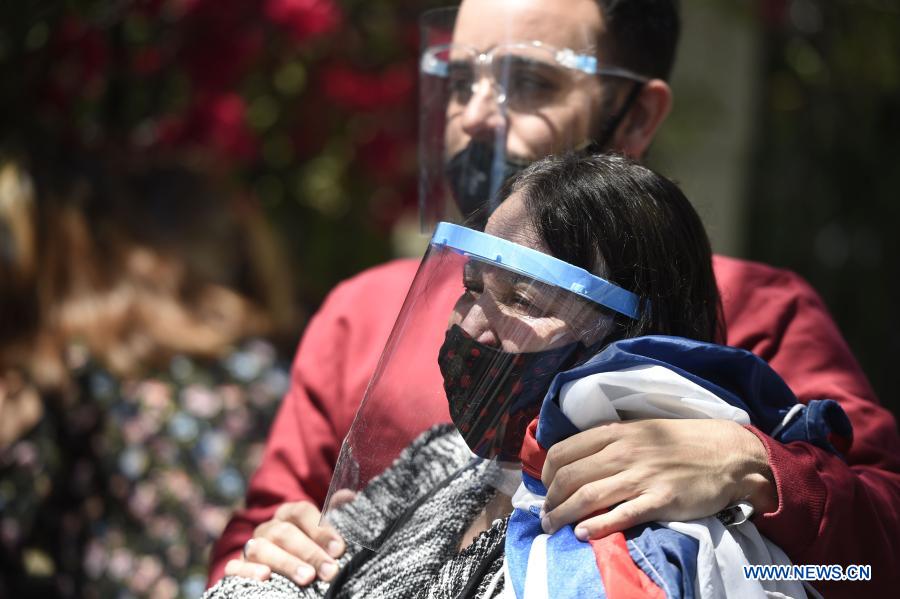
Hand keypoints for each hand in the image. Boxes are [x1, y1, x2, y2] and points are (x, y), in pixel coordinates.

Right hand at [224, 500, 346, 585]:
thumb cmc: (311, 551)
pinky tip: (265, 578)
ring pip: (261, 549)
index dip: (321, 529)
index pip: (301, 512)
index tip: (339, 549)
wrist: (281, 573)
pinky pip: (235, 567)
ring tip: (307, 578)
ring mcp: (250, 547)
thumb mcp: (325, 533)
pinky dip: (248, 571)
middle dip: (309, 552)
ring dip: (285, 563)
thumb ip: (336, 515)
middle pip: (284, 532)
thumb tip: (348, 496)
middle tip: (330, 571)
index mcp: (289, 514)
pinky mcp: (237, 567)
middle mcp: (268, 528)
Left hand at [539, 419, 776, 538]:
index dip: (547, 473)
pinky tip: (583, 533)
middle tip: (545, 515)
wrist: (728, 453)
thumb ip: (609, 442)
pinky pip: (621, 515)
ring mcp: (642, 476)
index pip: (564, 451)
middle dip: (551, 500)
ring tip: (554, 527)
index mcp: (615, 432)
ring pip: (588, 497)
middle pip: (570, 477)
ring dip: (564, 515)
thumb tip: (577, 460)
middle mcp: (623, 452)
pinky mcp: (660, 500)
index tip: (545, 488)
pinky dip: (597, 526)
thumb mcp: (640, 430)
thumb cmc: (682, 442)